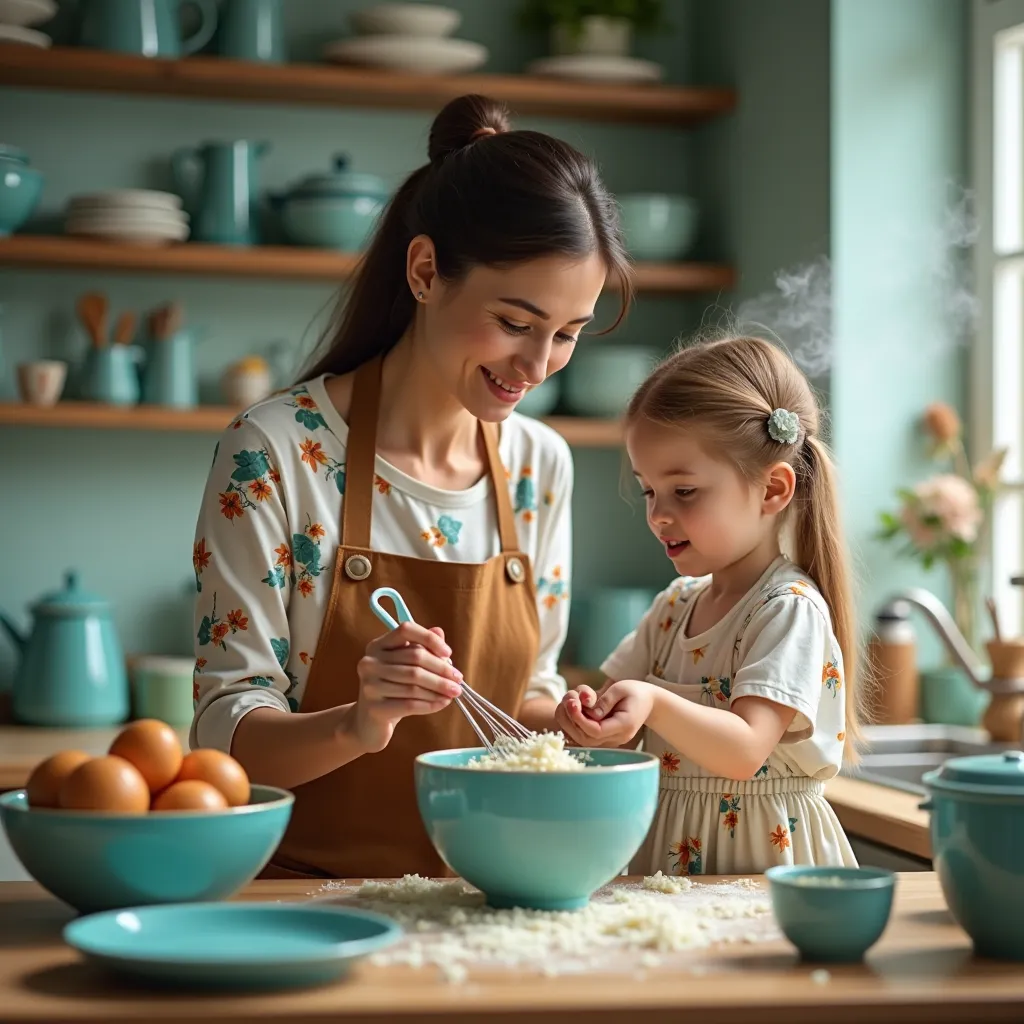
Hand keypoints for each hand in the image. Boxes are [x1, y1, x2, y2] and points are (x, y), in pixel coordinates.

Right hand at [354, 623, 462, 752]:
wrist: (369, 722)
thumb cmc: (392, 690)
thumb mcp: (406, 667)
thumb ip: (422, 648)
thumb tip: (439, 631)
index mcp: (378, 645)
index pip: (406, 630)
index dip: (430, 639)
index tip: (449, 654)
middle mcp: (370, 662)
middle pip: (415, 659)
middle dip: (442, 670)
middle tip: (459, 680)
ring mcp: (369, 685)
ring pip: (414, 684)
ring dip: (439, 688)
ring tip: (454, 693)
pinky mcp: (374, 708)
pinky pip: (410, 704)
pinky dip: (430, 704)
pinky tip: (443, 703)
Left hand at [557, 680, 654, 747]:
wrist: (648, 702)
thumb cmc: (635, 692)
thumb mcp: (621, 689)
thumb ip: (605, 701)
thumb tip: (590, 712)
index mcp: (624, 725)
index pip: (596, 731)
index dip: (580, 719)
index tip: (572, 703)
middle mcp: (616, 737)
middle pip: (585, 739)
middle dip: (571, 719)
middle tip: (568, 700)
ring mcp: (609, 739)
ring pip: (581, 739)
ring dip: (568, 720)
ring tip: (569, 699)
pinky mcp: (602, 736)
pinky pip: (582, 734)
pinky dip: (571, 722)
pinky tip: (570, 706)